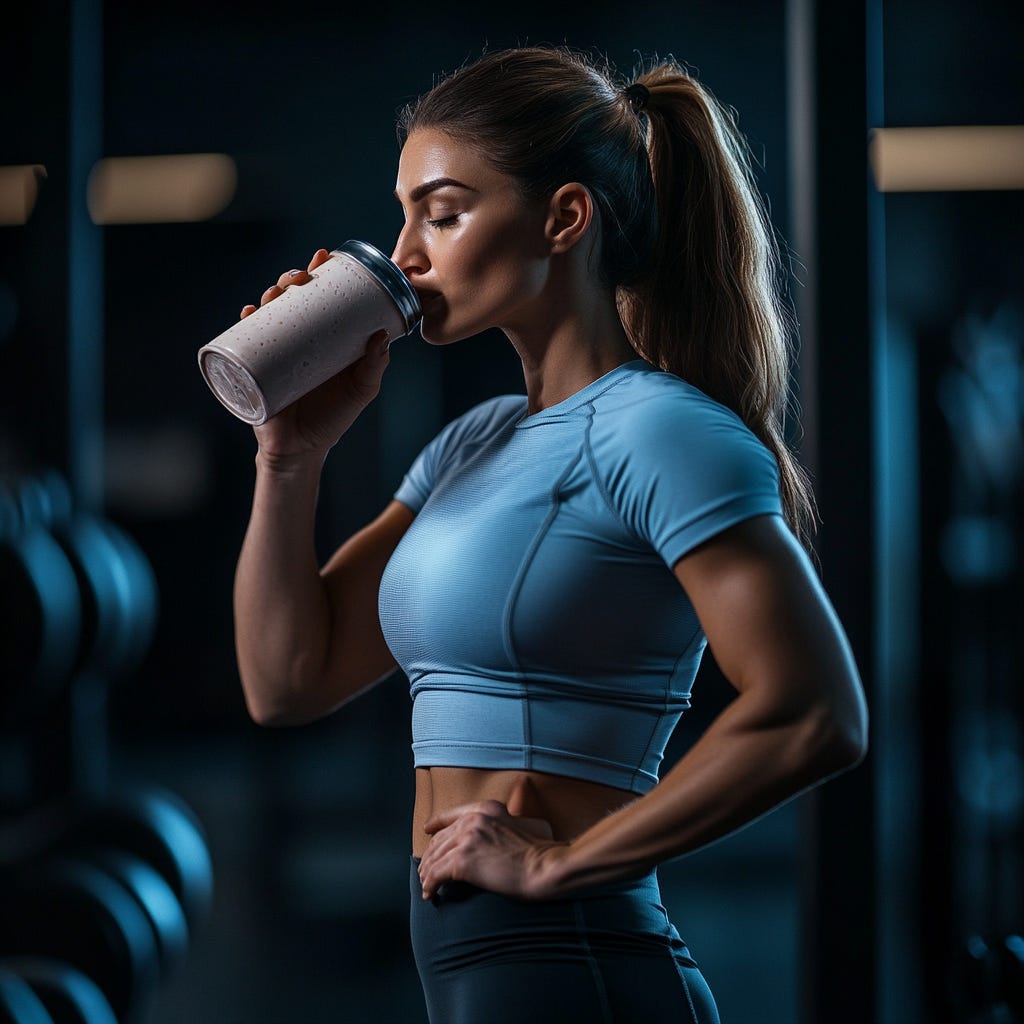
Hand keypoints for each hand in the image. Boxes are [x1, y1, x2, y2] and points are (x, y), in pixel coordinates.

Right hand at [240, 248, 391, 458]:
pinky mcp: (254, 369)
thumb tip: (381, 335)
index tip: (324, 256)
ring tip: (276, 293)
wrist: (302, 451)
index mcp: (322, 338)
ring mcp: (273, 352)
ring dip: (268, 296)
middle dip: (292, 279)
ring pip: (267, 314)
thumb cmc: (332, 419)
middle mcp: (297, 340)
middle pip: (290, 299)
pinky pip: (243, 341)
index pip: (320, 298)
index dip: (320, 272)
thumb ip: (374, 366)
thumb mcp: (361, 390)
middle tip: (301, 279)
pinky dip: (244, 323)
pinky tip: (248, 313)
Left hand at [417, 799, 568, 901]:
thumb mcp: (520, 824)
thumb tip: (492, 839)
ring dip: (427, 873)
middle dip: (430, 856)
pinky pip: (436, 874)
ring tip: (426, 885)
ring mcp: (467, 839)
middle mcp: (473, 819)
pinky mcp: (463, 861)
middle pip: (440, 838)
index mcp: (486, 808)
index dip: (436, 824)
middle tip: (426, 870)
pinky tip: (430, 894)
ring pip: (435, 857)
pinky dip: (430, 885)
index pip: (452, 815)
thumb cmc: (539, 852)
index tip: (427, 830)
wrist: (544, 866)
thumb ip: (503, 824)